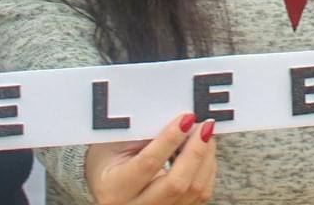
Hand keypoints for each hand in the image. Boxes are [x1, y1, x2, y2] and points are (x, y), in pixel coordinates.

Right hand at [84, 113, 216, 204]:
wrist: (107, 186)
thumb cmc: (109, 160)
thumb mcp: (116, 144)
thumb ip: (144, 133)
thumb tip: (180, 121)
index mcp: (115, 188)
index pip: (148, 163)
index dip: (170, 139)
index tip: (186, 119)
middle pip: (176, 184)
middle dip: (195, 150)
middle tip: (204, 125)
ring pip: (193, 191)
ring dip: (205, 158)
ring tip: (204, 134)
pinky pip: (200, 195)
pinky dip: (206, 170)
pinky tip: (202, 151)